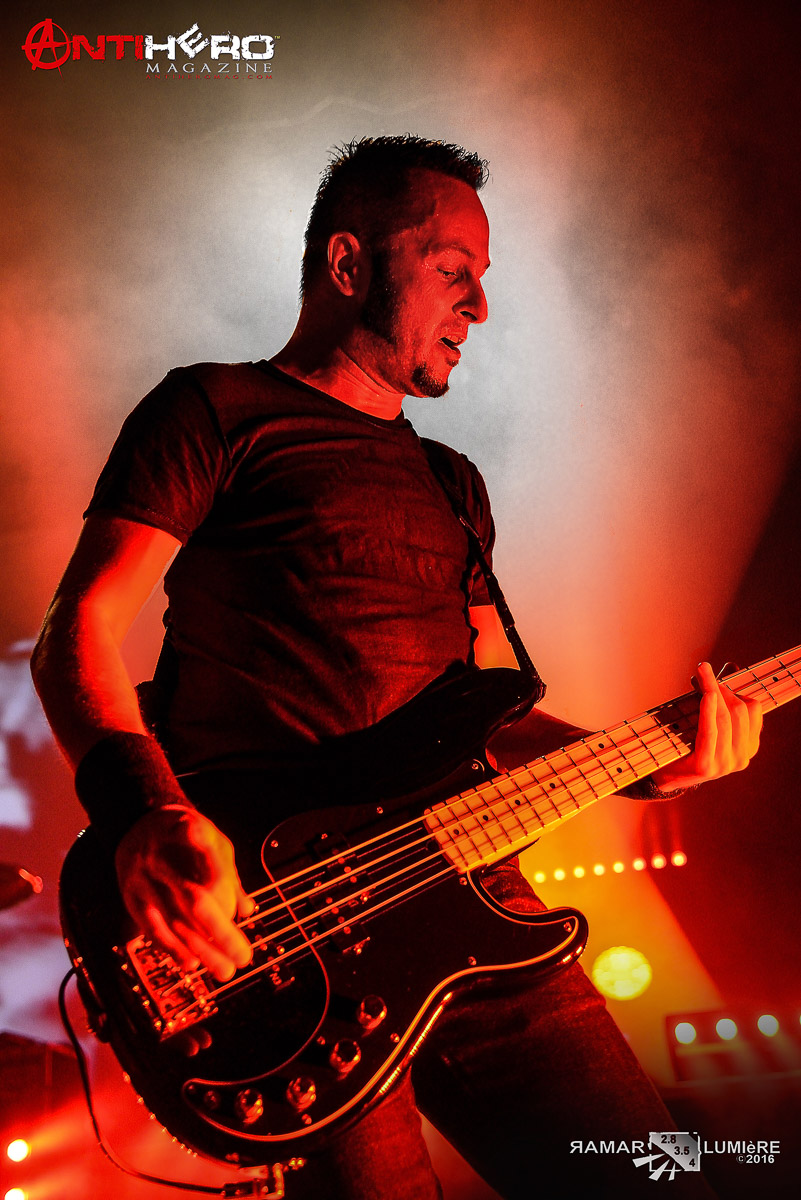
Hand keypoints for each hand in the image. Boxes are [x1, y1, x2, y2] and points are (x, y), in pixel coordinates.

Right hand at [115, 806, 253, 980]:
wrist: (135, 823)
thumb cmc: (183, 834)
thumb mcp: (211, 839)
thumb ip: (228, 872)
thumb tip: (248, 909)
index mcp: (186, 829)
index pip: (208, 863)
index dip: (223, 881)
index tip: (242, 912)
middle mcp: (160, 854)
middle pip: (192, 898)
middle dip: (220, 932)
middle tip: (243, 957)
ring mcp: (142, 876)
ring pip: (173, 920)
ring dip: (200, 950)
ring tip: (224, 970)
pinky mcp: (130, 894)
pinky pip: (151, 926)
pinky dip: (172, 946)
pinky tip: (191, 962)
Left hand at [651, 660, 762, 791]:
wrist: (664, 775)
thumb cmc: (686, 741)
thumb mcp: (708, 719)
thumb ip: (722, 697)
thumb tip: (732, 666)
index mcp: (748, 747)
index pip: (753, 708)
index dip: (733, 688)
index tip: (713, 675)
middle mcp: (742, 758)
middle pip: (739, 710)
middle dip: (721, 686)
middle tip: (702, 670)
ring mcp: (725, 764)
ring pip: (726, 717)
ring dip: (711, 690)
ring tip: (699, 675)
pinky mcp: (706, 766)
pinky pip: (711, 730)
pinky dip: (708, 709)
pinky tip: (705, 694)